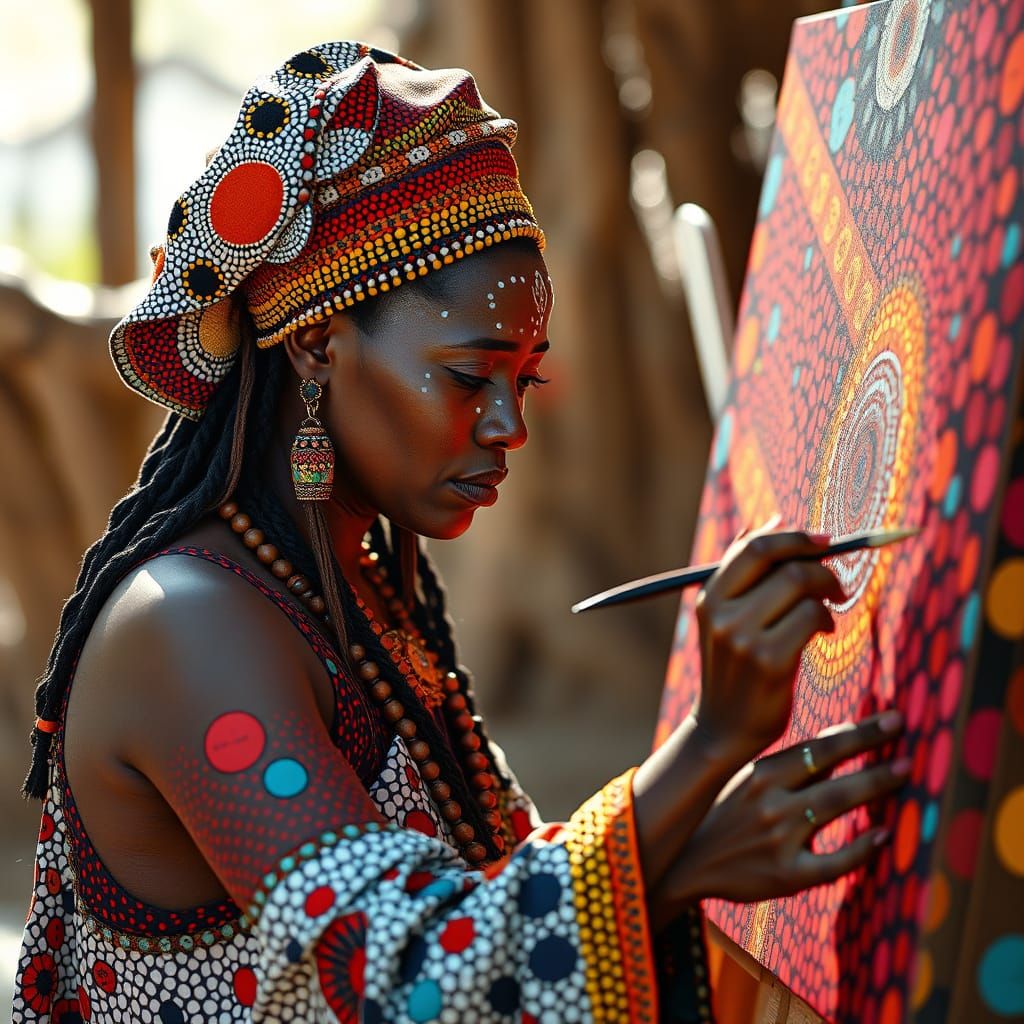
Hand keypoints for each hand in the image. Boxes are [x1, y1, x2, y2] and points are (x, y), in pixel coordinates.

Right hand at [649, 710, 906, 925]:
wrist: (687, 861)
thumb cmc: (723, 814)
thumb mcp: (747, 779)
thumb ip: (791, 765)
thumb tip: (840, 737)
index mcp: (759, 773)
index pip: (817, 747)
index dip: (856, 732)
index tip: (889, 718)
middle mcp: (769, 801)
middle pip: (829, 770)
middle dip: (870, 749)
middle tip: (903, 731)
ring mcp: (778, 838)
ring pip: (834, 806)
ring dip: (873, 785)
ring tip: (903, 771)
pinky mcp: (786, 875)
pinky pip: (833, 862)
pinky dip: (861, 848)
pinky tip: (884, 836)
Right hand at [693, 520, 844, 763]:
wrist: (724, 728)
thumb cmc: (736, 667)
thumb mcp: (727, 617)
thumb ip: (745, 573)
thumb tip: (772, 519)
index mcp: (710, 597)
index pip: (753, 547)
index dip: (794, 537)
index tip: (824, 541)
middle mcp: (721, 613)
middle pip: (782, 563)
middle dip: (819, 565)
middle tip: (834, 582)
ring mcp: (743, 637)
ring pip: (800, 587)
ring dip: (825, 594)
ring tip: (826, 612)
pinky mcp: (769, 661)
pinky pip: (811, 617)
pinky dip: (825, 618)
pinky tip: (822, 632)